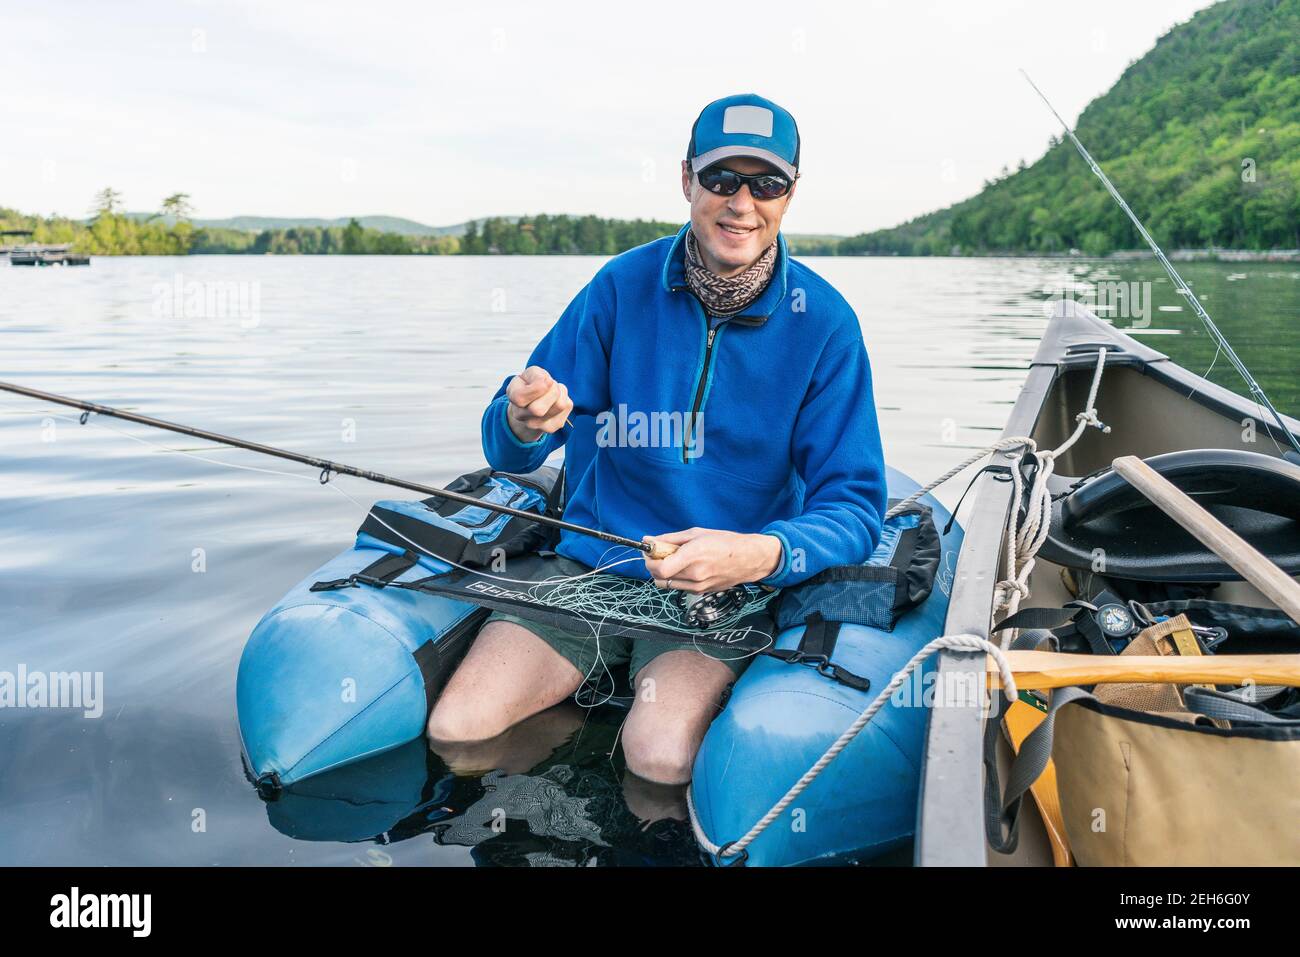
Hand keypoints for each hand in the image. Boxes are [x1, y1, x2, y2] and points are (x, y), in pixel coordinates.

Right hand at [505, 366, 572, 441]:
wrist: (529, 404)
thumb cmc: (529, 385)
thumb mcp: (529, 373)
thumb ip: (536, 375)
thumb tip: (548, 384)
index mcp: (515, 400)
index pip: (523, 397)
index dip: (538, 385)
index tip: (541, 380)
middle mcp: (522, 416)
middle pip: (539, 408)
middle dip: (552, 389)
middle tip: (549, 384)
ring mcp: (538, 425)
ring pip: (559, 405)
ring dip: (560, 391)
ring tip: (552, 390)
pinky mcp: (554, 426)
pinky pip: (567, 407)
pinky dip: (565, 397)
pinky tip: (555, 398)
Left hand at [642, 528, 782, 592]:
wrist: (749, 559)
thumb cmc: (725, 542)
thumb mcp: (696, 533)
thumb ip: (670, 539)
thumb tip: (648, 540)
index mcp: (693, 556)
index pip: (660, 568)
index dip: (649, 562)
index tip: (650, 553)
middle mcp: (694, 575)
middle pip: (659, 578)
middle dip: (654, 566)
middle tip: (660, 555)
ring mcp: (698, 587)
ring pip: (667, 585)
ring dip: (664, 573)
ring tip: (674, 561)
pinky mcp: (702, 592)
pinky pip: (680, 587)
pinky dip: (676, 578)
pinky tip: (686, 568)